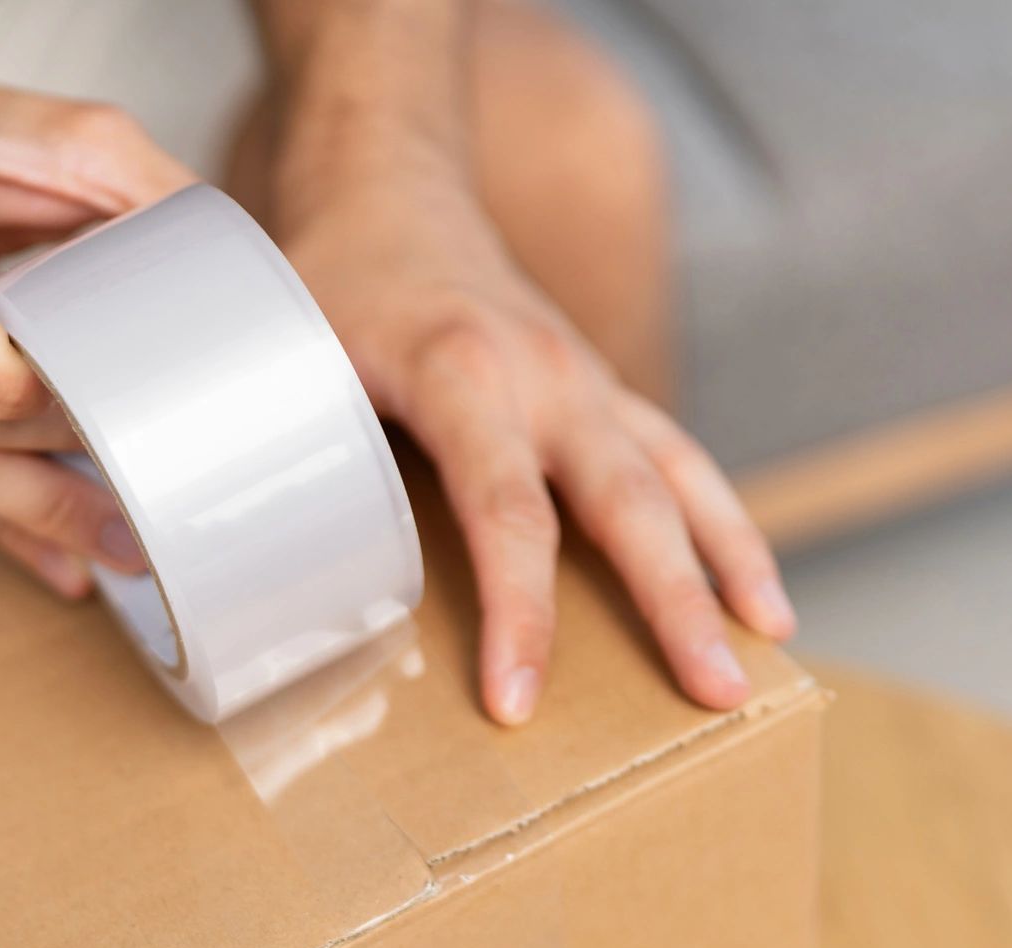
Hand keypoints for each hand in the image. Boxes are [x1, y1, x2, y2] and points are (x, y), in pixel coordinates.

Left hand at [274, 168, 794, 724]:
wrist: (390, 181)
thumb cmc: (334, 275)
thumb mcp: (289, 354)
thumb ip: (284, 453)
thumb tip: (242, 574)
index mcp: (463, 369)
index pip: (507, 512)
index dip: (518, 614)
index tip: (519, 703)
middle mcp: (547, 374)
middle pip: (630, 503)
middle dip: (677, 604)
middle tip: (716, 692)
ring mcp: (586, 380)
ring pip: (680, 476)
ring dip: (732, 563)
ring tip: (769, 644)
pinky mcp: (602, 391)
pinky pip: (680, 460)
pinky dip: (726, 524)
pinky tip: (754, 590)